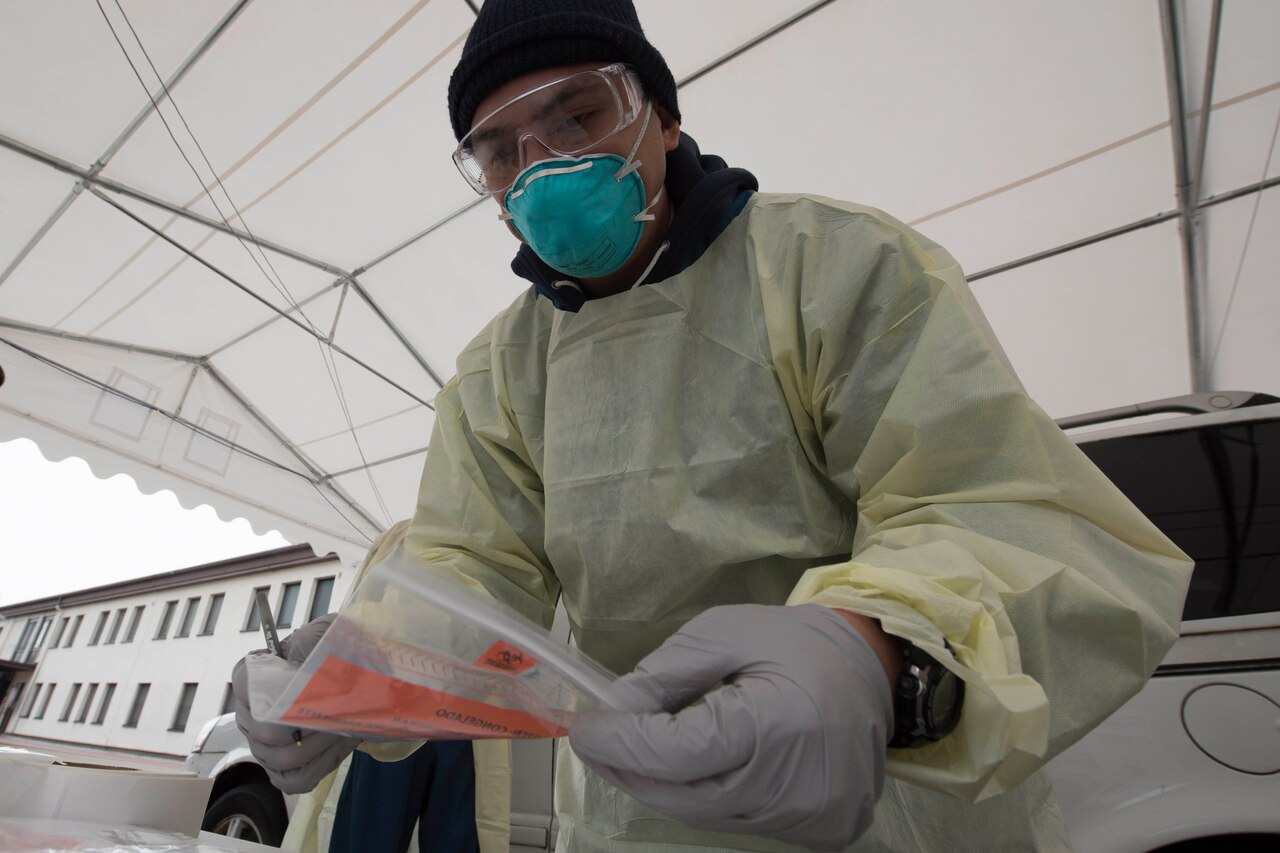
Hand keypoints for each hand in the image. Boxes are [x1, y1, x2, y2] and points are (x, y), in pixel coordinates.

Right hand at [231, 614, 358, 793]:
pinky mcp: (283, 767)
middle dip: (308, 725)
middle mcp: (249, 713)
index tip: (313, 689)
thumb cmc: (332, 651)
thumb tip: (301, 659)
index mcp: (250, 677)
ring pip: (282, 759)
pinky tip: (339, 744)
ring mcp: (263, 744)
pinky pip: (295, 779)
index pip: (246, 688)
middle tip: (340, 711)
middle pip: (266, 733)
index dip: (280, 694)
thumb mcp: (324, 635)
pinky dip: (321, 765)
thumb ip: (309, 642)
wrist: (353, 673)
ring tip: (345, 726)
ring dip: (320, 746)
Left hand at [569, 604, 893, 850]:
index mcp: (778, 724)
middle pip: (686, 797)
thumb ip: (666, 673)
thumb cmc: (797, 643)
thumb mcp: (725, 632)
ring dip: (666, 785)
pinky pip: (740, 821)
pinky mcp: (823, 831)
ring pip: (708, 816)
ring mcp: (813, 816)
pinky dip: (706, 797)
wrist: (871, 667)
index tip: (586, 727)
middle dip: (632, 770)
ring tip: (640, 749)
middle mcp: (797, 783)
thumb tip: (617, 708)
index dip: (624, 744)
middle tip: (597, 743)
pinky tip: (694, 766)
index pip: (680, 753)